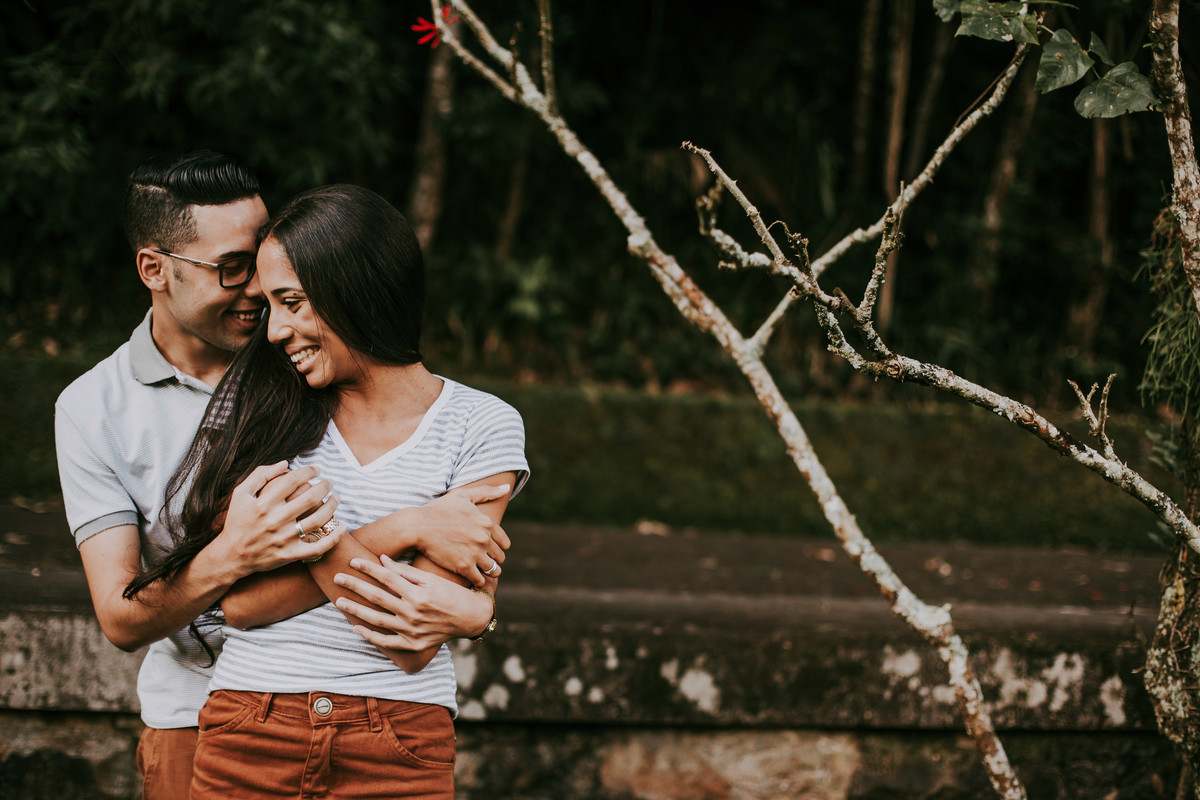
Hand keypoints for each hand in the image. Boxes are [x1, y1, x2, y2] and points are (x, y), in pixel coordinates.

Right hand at [215, 462, 341, 576]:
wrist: (231, 556)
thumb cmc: (237, 521)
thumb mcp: (240, 494)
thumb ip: (260, 475)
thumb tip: (285, 463)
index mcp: (263, 504)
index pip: (293, 480)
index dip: (309, 471)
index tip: (317, 469)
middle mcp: (275, 520)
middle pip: (310, 498)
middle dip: (325, 486)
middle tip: (330, 482)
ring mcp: (284, 539)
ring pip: (317, 520)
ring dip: (332, 506)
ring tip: (337, 497)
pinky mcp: (290, 555)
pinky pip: (318, 547)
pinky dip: (334, 538)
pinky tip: (342, 527)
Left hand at [333, 555, 492, 650]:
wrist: (471, 618)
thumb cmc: (453, 593)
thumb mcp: (432, 579)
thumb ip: (406, 571)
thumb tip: (383, 560)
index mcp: (418, 593)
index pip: (386, 577)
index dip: (368, 568)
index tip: (352, 560)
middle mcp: (413, 612)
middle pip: (377, 597)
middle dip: (355, 586)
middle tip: (338, 577)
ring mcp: (411, 631)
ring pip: (376, 619)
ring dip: (356, 610)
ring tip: (339, 601)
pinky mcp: (413, 645)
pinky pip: (386, 642)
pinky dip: (369, 636)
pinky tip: (355, 628)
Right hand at [405, 484, 511, 585]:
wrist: (417, 526)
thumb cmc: (438, 510)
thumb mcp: (462, 495)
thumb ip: (486, 492)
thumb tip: (506, 487)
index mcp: (487, 523)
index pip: (504, 543)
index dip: (497, 547)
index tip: (488, 550)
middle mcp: (484, 538)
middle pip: (500, 557)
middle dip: (492, 560)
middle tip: (482, 562)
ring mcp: (475, 553)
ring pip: (493, 570)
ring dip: (487, 572)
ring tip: (478, 571)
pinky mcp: (464, 567)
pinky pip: (480, 580)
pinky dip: (477, 581)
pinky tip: (471, 578)